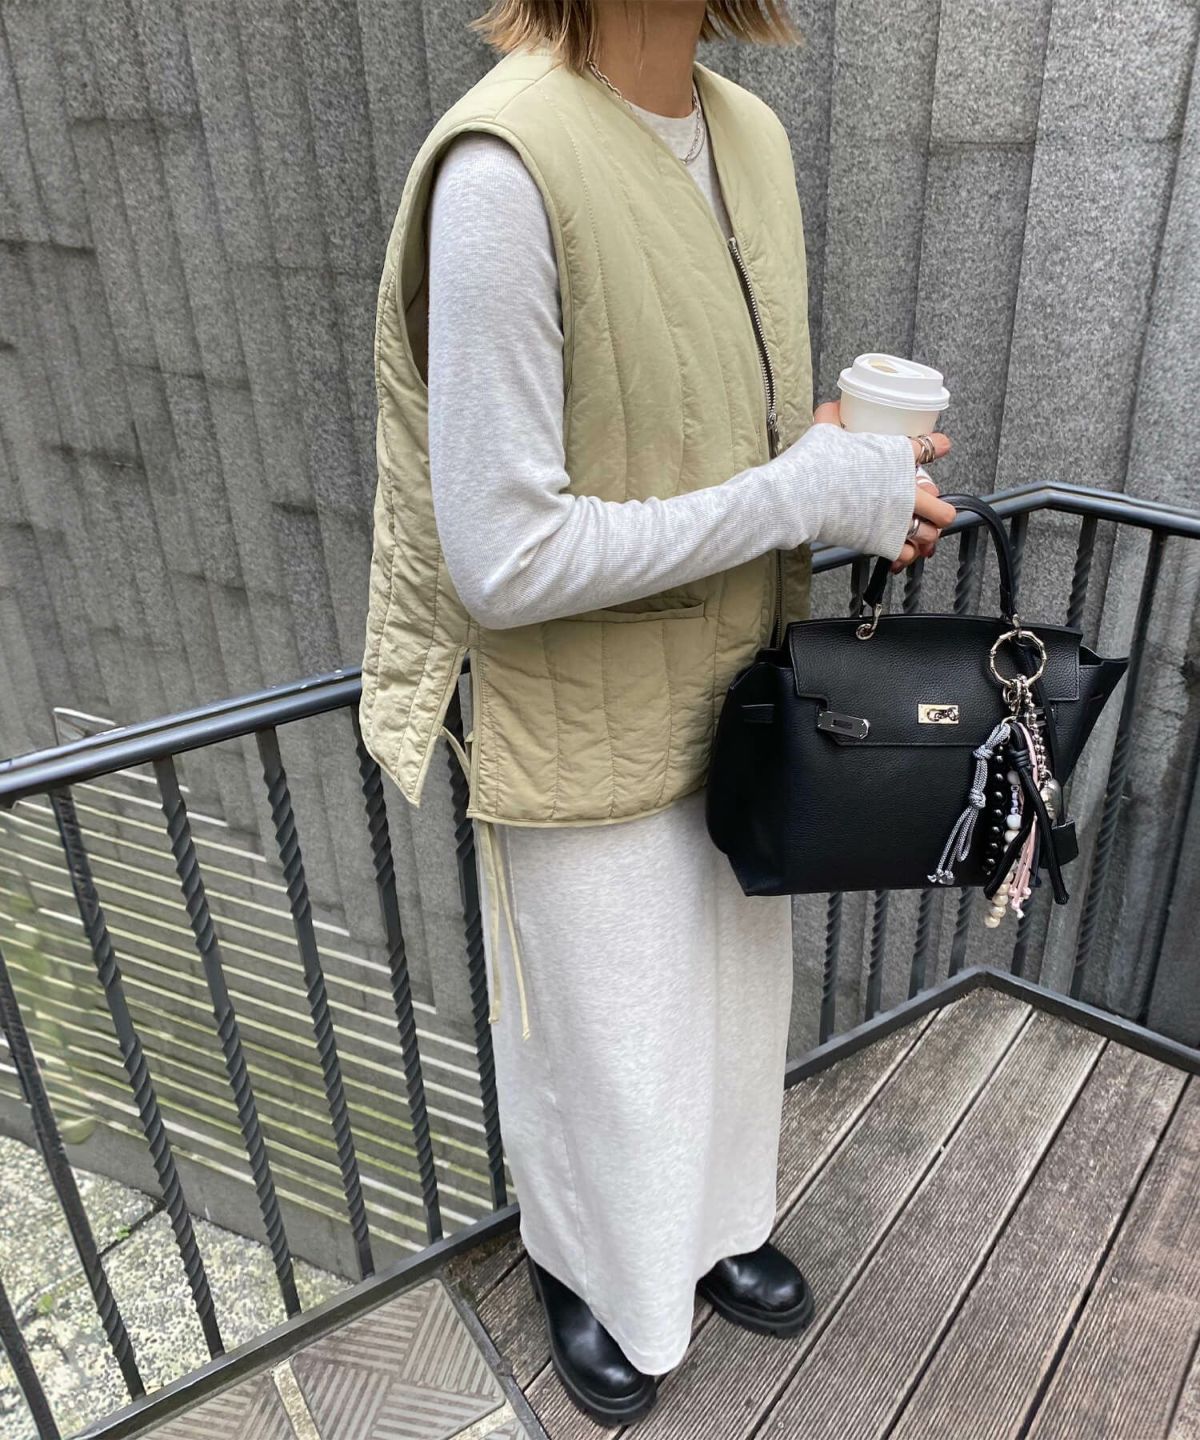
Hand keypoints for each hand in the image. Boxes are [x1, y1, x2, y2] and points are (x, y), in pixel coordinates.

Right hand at [811, 401, 954, 572]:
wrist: (800, 498)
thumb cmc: (814, 465)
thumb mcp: (825, 431)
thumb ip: (833, 417)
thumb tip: (833, 406)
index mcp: (896, 456)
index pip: (931, 448)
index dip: (939, 446)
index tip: (940, 446)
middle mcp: (905, 489)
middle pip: (942, 506)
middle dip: (939, 509)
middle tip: (930, 508)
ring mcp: (898, 518)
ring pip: (932, 533)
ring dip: (926, 534)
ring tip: (919, 533)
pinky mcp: (885, 541)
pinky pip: (908, 554)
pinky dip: (905, 554)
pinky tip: (901, 551)